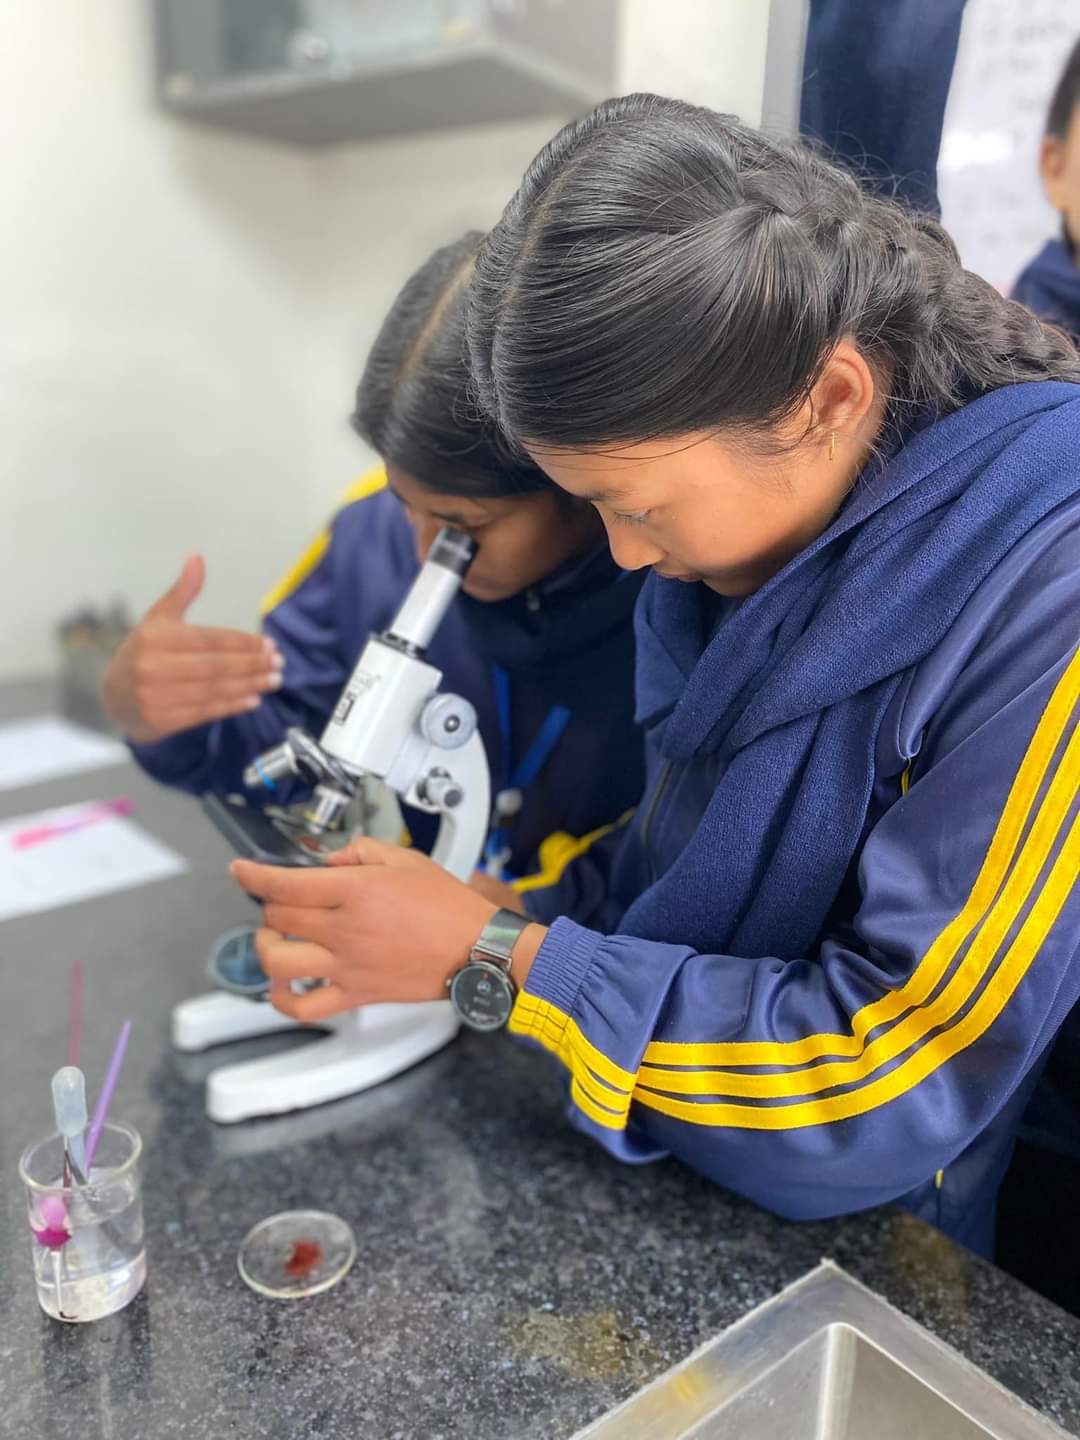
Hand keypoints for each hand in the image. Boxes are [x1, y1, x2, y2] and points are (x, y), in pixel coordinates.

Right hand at [102, 556, 283, 743]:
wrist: (114, 698)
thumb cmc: (143, 652)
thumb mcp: (158, 619)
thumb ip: (181, 592)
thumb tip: (197, 556)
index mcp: (155, 637)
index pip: (209, 639)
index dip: (242, 642)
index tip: (269, 644)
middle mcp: (153, 666)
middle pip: (215, 666)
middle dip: (252, 664)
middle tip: (279, 663)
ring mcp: (156, 696)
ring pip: (214, 690)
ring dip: (249, 685)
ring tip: (274, 680)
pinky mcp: (162, 720)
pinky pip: (205, 712)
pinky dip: (232, 706)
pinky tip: (254, 699)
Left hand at [231, 839, 534, 1022]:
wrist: (477, 950)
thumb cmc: (448, 905)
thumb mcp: (406, 859)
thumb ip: (359, 852)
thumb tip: (327, 862)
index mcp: (357, 891)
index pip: (286, 884)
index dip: (253, 875)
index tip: (241, 870)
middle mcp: (345, 929)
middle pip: (278, 918)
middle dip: (269, 904)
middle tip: (281, 900)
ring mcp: (347, 966)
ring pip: (278, 962)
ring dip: (265, 947)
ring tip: (274, 938)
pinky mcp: (355, 994)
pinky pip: (304, 1007)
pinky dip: (282, 1000)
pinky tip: (282, 985)